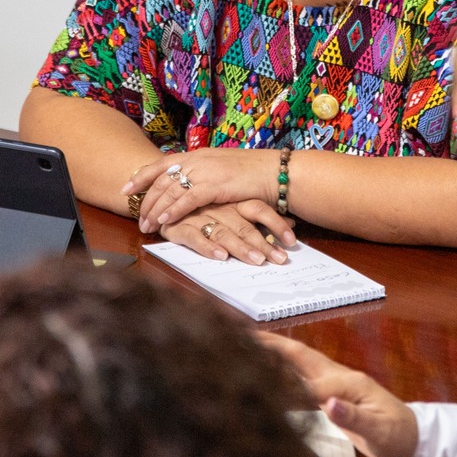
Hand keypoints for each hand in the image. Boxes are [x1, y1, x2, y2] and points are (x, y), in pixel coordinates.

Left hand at [127, 148, 282, 232]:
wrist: (276, 171)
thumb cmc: (254, 174)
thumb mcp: (224, 170)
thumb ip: (205, 175)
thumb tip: (191, 185)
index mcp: (199, 155)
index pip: (163, 163)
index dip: (142, 175)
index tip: (126, 187)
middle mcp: (199, 160)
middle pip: (162, 179)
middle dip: (145, 197)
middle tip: (134, 214)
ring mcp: (206, 171)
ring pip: (171, 190)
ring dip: (156, 209)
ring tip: (146, 225)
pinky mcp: (215, 185)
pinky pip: (188, 199)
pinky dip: (174, 210)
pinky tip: (164, 221)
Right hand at [161, 199, 296, 264]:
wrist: (163, 195)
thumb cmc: (205, 206)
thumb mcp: (234, 207)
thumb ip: (262, 215)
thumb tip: (293, 223)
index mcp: (233, 201)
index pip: (260, 209)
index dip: (277, 224)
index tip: (292, 241)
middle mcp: (219, 208)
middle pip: (245, 227)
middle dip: (264, 245)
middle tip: (280, 260)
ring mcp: (200, 217)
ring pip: (223, 233)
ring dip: (241, 248)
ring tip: (257, 260)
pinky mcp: (180, 227)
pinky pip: (195, 238)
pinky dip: (208, 247)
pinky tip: (221, 256)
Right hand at [259, 332, 418, 456]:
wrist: (412, 438)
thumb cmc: (397, 436)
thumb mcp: (379, 431)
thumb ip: (354, 418)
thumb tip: (329, 404)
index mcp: (351, 383)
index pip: (313, 385)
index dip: (289, 390)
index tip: (263, 392)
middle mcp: (341, 377)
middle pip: (303, 357)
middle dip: (275, 346)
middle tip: (246, 336)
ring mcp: (337, 384)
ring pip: (301, 365)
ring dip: (276, 355)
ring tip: (250, 348)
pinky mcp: (333, 395)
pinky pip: (304, 381)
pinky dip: (285, 376)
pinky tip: (269, 377)